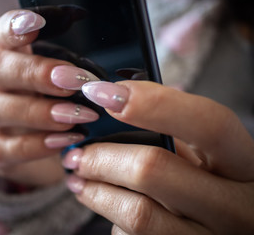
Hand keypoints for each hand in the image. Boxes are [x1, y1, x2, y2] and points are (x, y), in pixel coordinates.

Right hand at [0, 10, 99, 186]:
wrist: (45, 150)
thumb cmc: (62, 108)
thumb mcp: (72, 87)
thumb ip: (79, 76)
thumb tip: (107, 81)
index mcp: (13, 61)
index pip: (0, 35)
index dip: (13, 26)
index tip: (37, 24)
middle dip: (36, 73)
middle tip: (75, 82)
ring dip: (38, 112)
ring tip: (76, 116)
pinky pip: (1, 148)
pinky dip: (34, 145)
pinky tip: (64, 142)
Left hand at [63, 81, 253, 233]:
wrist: (227, 228)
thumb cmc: (208, 183)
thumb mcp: (204, 155)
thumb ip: (173, 130)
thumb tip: (115, 100)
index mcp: (245, 164)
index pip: (209, 124)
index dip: (155, 103)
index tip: (104, 93)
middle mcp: (236, 207)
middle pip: (154, 169)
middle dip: (102, 157)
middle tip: (78, 153)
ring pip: (136, 213)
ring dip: (95, 191)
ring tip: (78, 178)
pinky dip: (109, 216)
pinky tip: (103, 203)